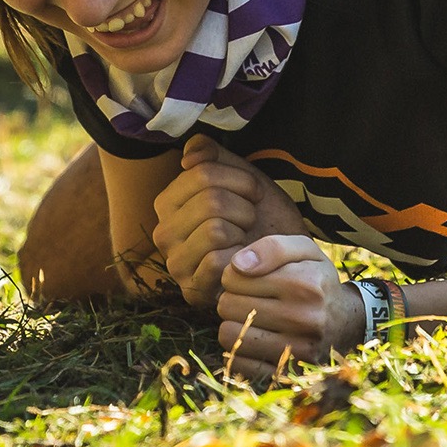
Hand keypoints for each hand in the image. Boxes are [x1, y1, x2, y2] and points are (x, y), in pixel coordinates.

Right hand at [151, 135, 305, 307]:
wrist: (283, 259)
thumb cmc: (260, 217)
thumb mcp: (239, 177)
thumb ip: (212, 155)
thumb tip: (188, 156)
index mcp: (168, 202)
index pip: (202, 172)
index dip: (240, 179)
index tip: (254, 192)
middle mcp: (163, 232)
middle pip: (210, 201)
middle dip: (245, 207)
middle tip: (252, 219)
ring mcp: (175, 264)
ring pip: (215, 230)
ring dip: (243, 233)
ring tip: (247, 238)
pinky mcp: (191, 291)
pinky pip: (216, 262)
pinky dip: (240, 259)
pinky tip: (244, 261)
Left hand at [216, 234, 361, 382]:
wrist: (346, 323)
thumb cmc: (317, 280)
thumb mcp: (304, 251)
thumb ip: (271, 247)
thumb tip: (237, 265)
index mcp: (306, 284)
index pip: (234, 277)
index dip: (234, 275)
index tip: (248, 278)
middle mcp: (303, 319)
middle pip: (227, 305)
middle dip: (230, 298)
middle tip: (247, 298)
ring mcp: (295, 350)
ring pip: (229, 334)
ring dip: (232, 324)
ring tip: (248, 317)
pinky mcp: (287, 373)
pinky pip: (238, 362)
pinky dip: (238, 349)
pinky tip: (253, 338)